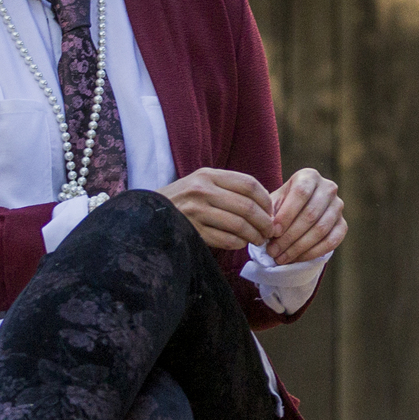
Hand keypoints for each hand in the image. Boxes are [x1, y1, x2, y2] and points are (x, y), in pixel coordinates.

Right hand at [157, 168, 274, 250]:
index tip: (271, 212)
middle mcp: (202, 190)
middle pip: (247, 206)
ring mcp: (195, 211)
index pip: (248, 184)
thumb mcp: (200, 184)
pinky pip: (226, 240)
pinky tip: (241, 244)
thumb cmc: (182, 201)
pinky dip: (239, 244)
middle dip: (265, 222)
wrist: (147, 214)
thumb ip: (228, 188)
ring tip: (258, 240)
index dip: (266, 200)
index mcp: (208, 175)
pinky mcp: (192, 231)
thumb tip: (264, 204)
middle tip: (270, 231)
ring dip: (254, 235)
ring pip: (239, 225)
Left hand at [267, 167, 347, 263]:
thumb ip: (270, 212)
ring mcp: (338, 207)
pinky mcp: (343, 224)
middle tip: (273, 251)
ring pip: (321, 229)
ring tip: (281, 258)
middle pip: (311, 214)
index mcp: (309, 176)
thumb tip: (270, 228)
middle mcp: (328, 188)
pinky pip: (332, 241)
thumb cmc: (282, 205)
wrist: (298, 211)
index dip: (286, 215)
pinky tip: (297, 258)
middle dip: (289, 236)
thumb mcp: (273, 202)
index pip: (301, 194)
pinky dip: (313, 252)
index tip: (272, 232)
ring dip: (299, 247)